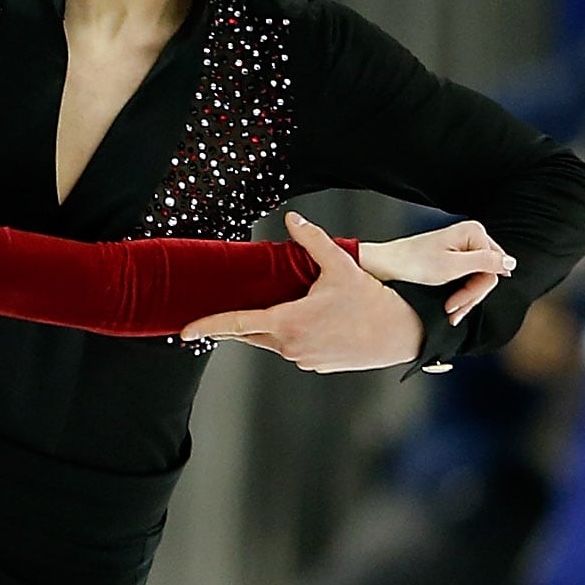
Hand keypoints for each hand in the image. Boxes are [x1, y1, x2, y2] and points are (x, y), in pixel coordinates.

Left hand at [179, 212, 427, 371]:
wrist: (400, 334)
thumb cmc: (371, 300)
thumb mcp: (340, 265)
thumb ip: (313, 241)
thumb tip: (292, 219)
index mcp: (287, 322)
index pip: (236, 325)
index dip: (207, 326)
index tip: (184, 331)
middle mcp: (289, 346)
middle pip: (251, 333)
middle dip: (240, 321)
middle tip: (232, 309)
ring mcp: (301, 359)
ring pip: (273, 340)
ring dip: (275, 325)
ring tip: (299, 307)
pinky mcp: (314, 365)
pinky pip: (293, 348)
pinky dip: (294, 335)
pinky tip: (316, 323)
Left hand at [358, 217, 515, 299]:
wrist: (385, 265)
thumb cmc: (413, 264)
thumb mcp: (452, 267)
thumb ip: (485, 264)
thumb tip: (511, 262)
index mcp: (473, 232)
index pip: (494, 267)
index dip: (476, 290)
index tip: (457, 305)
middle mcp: (470, 236)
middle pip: (487, 274)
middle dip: (470, 296)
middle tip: (452, 311)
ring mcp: (462, 247)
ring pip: (477, 279)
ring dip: (464, 298)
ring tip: (448, 311)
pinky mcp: (453, 257)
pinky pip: (467, 278)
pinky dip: (459, 293)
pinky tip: (449, 306)